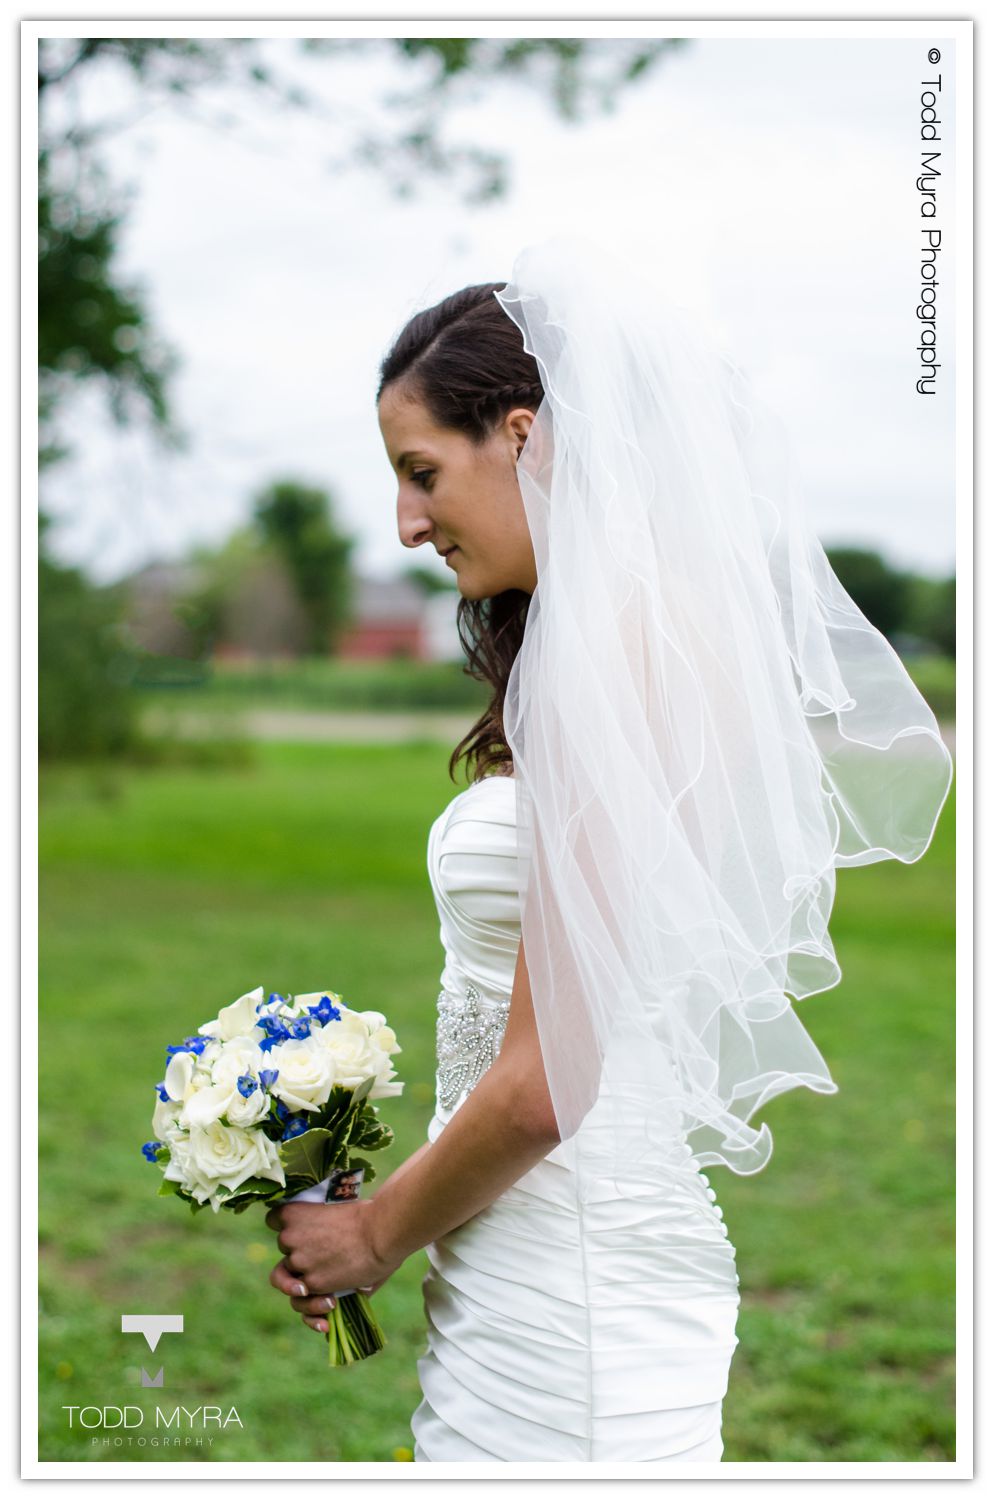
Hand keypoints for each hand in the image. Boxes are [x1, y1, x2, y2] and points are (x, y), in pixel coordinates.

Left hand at [265, 1197, 396, 1332]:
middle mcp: (288, 1237)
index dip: (285, 1226)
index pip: (273, 1220)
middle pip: (285, 1251)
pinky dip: (313, 1313)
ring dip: (304, 1291)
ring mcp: (298, 1262)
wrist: (381, 1232)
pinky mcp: (311, 1283)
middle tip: (328, 1259)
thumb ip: (321, 1233)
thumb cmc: (367, 1217)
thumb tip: (319, 1252)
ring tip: (326, 1299)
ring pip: (289, 1283)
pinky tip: (326, 1318)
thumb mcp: (336, 1214)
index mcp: (293, 1213)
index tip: (298, 1231)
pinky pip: (302, 1303)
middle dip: (302, 1256)